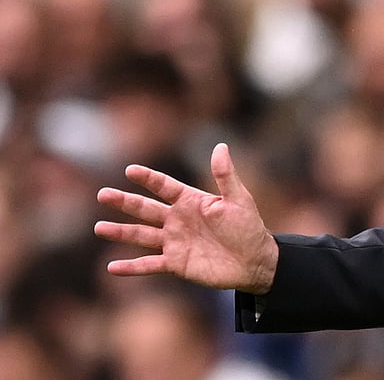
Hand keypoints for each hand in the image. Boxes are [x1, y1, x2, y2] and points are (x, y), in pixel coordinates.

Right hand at [95, 143, 278, 293]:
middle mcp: (178, 220)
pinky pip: (149, 265)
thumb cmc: (249, 227)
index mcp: (191, 201)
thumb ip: (225, 175)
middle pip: (145, 209)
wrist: (255, 261)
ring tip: (99, 228)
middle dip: (124, 201)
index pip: (164, 186)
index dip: (148, 179)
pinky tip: (112, 267)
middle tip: (102, 194)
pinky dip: (131, 267)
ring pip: (141, 235)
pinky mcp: (175, 263)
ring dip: (120, 232)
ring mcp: (174, 241)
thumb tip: (221, 146)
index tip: (130, 170)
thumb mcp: (239, 198)